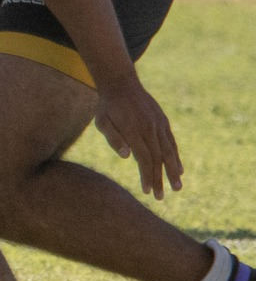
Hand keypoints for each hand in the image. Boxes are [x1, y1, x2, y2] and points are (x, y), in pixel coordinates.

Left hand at [93, 72, 183, 199]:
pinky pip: (171, 142)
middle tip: (160, 197)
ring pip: (168, 152)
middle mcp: (149, 129)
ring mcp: (158, 125)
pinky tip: (179, 169)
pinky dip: (176, 156)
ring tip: (177, 188)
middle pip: (157, 159)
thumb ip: (113, 138)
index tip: (147, 191)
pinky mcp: (163, 122)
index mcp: (134, 131)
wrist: (122, 83)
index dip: (147, 176)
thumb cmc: (108, 106)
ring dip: (173, 171)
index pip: (144, 159)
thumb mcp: (102, 122)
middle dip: (160, 179)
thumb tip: (128, 157)